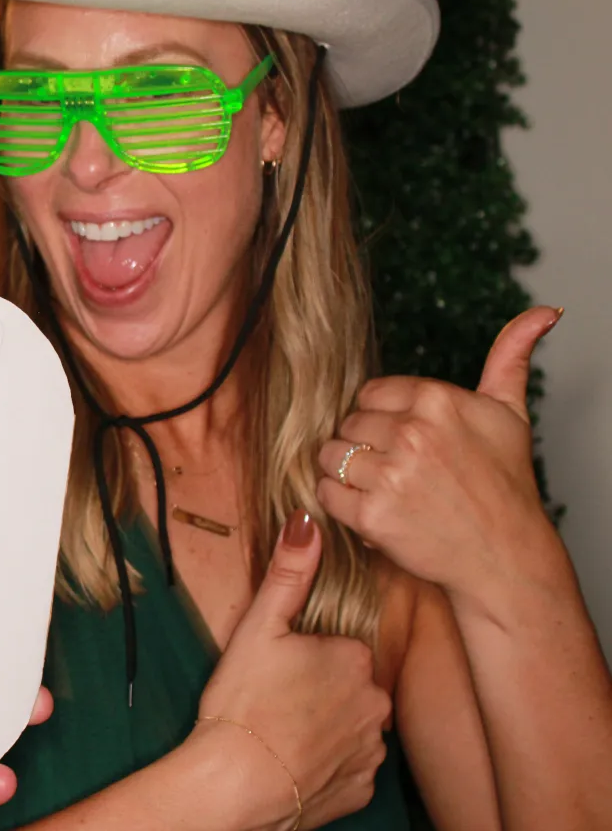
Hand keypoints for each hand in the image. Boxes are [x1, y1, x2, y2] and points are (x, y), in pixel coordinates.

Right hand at [191, 511, 390, 830]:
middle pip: (351, 686)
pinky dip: (327, 765)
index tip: (279, 669)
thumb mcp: (258, 627)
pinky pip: (349, 767)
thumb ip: (289, 573)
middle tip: (277, 699)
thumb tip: (309, 520)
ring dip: (327, 727)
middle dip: (322, 690)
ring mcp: (370, 751)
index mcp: (354, 659)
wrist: (237, 784)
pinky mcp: (361, 790)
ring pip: (353, 726)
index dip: (308, 656)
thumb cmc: (244, 703)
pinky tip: (294, 761)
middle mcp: (375, 704)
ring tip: (282, 731)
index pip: (341, 648)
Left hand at [316, 306, 565, 618]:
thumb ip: (510, 357)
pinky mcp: (373, 515)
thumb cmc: (506, 485)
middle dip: (365, 446)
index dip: (382, 420)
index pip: (369, 394)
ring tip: (381, 488)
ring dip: (346, 474)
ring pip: (330, 456)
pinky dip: (338, 503)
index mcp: (437, 401)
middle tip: (396, 470)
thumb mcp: (510, 414)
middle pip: (347, 424)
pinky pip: (325, 494)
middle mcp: (413, 433)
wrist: (506, 557)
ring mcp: (392, 475)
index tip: (405, 442)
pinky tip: (369, 507)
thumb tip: (544, 311)